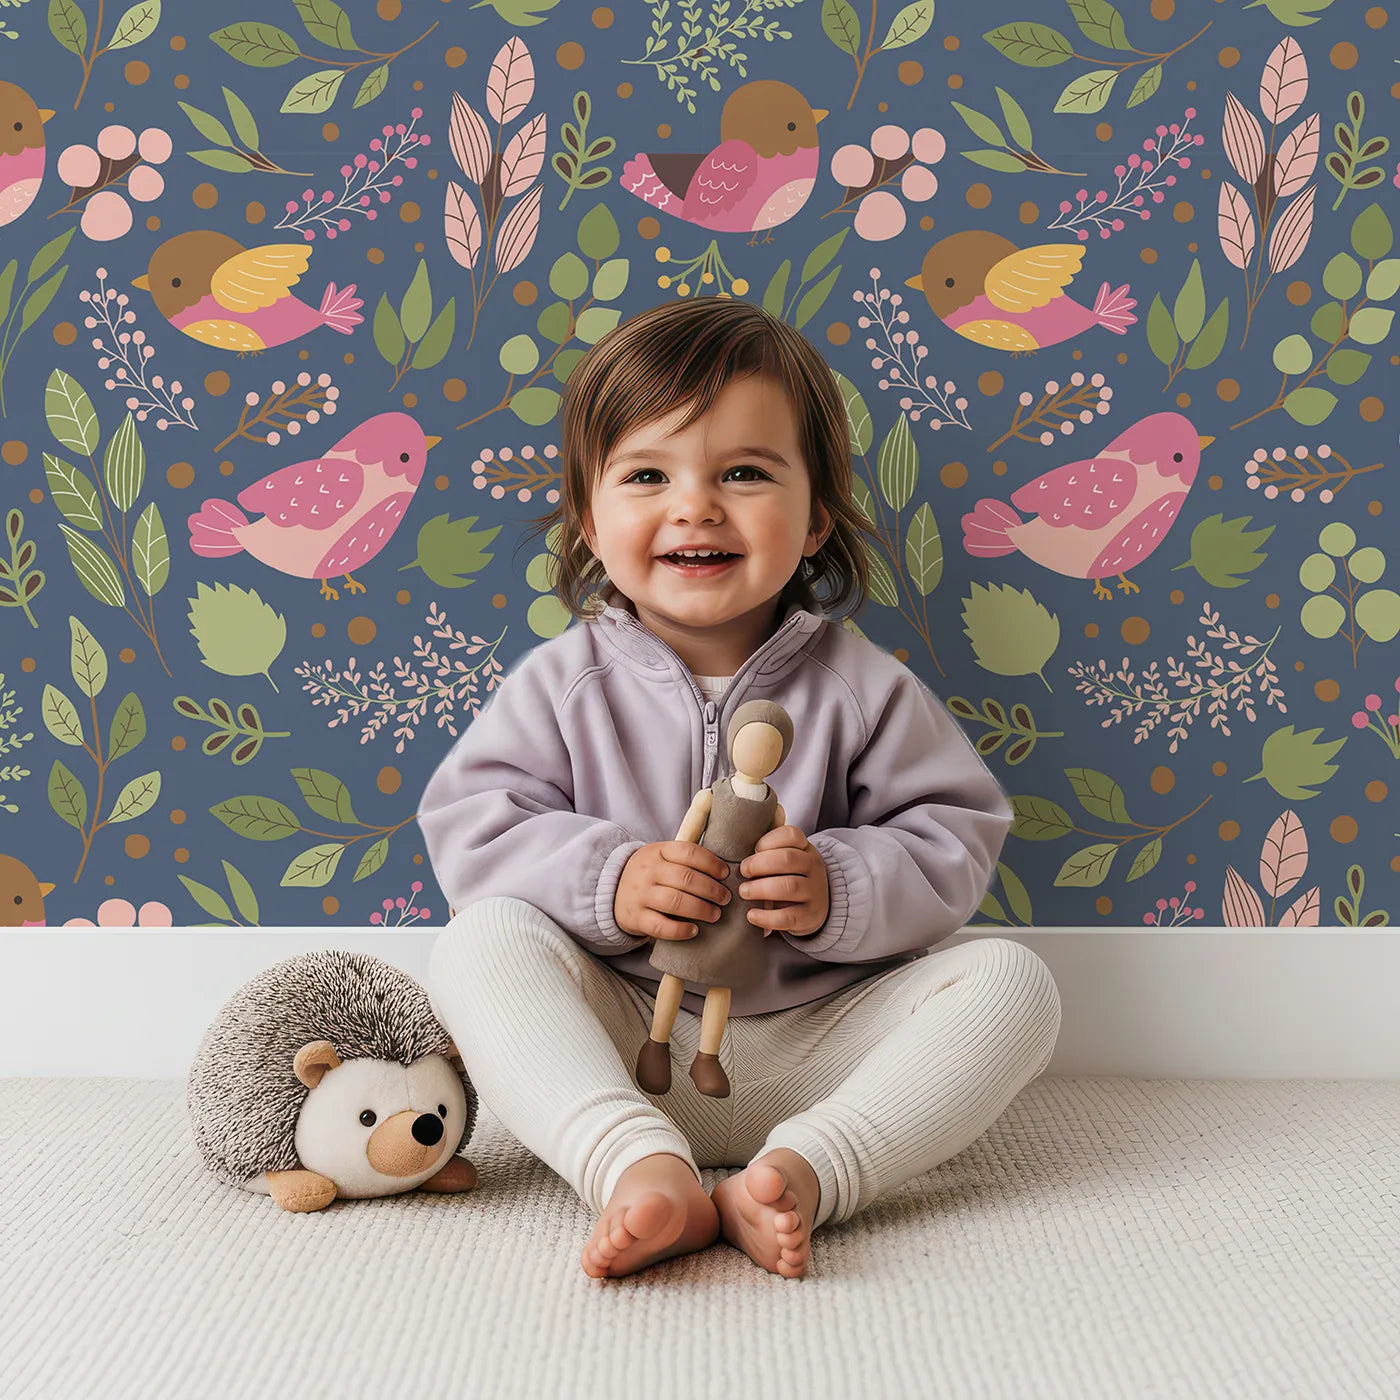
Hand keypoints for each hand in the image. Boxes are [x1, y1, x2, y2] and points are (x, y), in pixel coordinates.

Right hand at [615, 840, 731, 940]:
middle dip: (711, 889)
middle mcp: (647, 871)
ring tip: (715, 914)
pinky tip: (694, 930)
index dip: (711, 863)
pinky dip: (680, 930)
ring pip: (674, 901)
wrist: (612, 891)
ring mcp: (640, 895)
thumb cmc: (650, 874)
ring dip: (700, 909)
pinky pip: (660, 926)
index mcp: (657, 851)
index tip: (725, 874)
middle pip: (685, 878)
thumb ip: (685, 859)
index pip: (688, 852)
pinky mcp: (636, 918)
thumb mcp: (661, 857)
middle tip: (725, 898)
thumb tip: (724, 870)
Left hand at [739, 825, 829, 937]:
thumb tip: (735, 849)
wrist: (816, 906)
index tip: (754, 850)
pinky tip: (751, 915)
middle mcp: (812, 868)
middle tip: (743, 871)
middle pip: (788, 859)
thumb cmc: (790, 877)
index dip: (768, 841)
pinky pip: (788, 917)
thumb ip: (767, 851)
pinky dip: (766, 917)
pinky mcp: (808, 916)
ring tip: (744, 891)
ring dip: (760, 889)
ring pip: (789, 887)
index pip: (791, 835)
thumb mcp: (785, 859)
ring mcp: (813, 892)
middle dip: (759, 864)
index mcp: (805, 849)